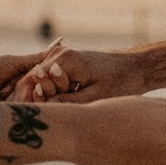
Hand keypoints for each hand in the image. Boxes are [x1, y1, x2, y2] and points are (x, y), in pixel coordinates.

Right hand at [9, 45, 145, 103]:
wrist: (134, 68)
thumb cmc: (119, 83)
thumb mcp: (95, 98)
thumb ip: (66, 103)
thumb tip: (42, 109)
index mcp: (64, 60)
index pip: (31, 82)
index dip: (38, 100)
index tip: (57, 109)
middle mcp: (58, 54)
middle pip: (31, 82)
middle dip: (42, 99)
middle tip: (67, 106)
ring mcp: (59, 56)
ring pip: (38, 83)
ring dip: (48, 97)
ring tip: (73, 101)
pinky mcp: (62, 63)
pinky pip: (48, 81)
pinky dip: (54, 93)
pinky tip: (72, 98)